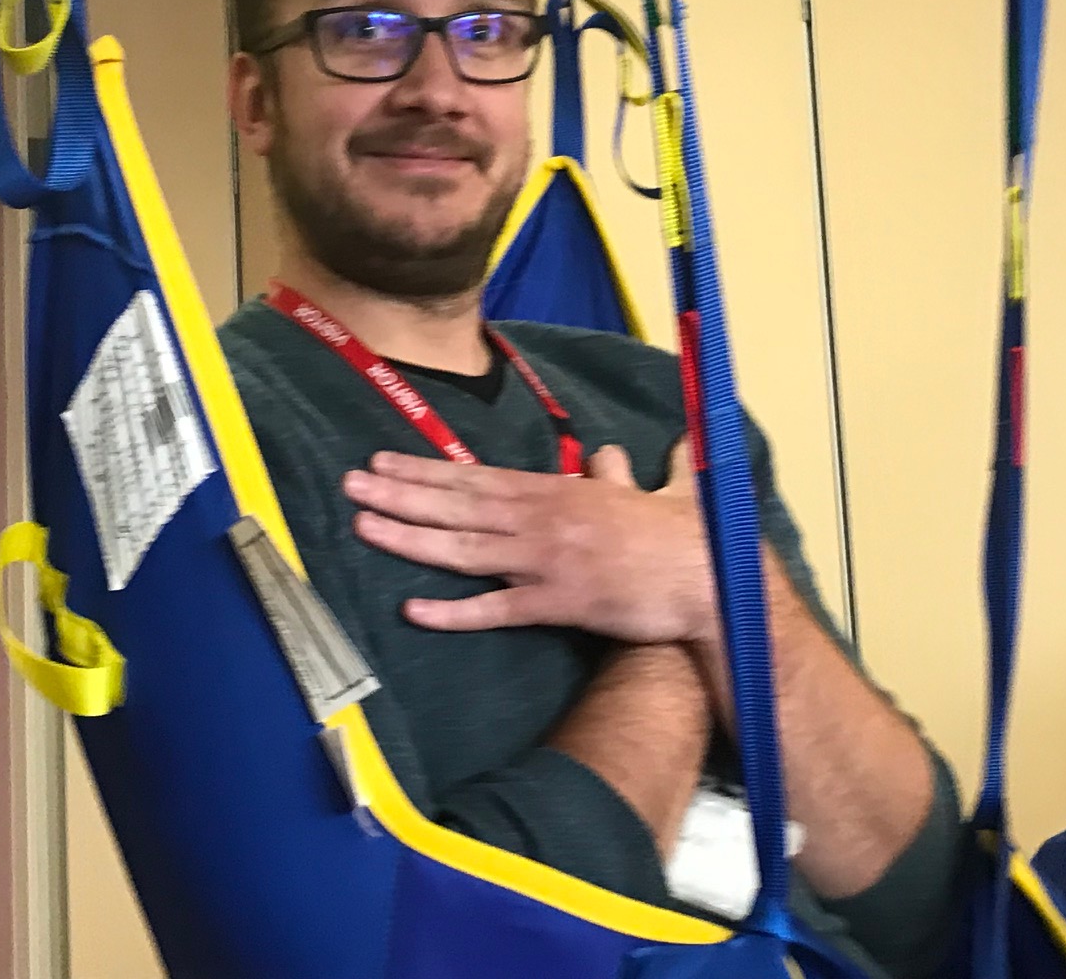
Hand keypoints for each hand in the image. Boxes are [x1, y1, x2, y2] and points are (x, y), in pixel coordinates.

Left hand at [343, 441, 715, 644]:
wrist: (713, 581)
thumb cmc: (689, 537)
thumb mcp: (657, 489)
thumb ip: (630, 471)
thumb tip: (614, 454)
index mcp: (562, 491)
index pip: (478, 476)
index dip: (427, 469)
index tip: (386, 460)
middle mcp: (545, 520)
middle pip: (459, 504)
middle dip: (401, 493)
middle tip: (351, 483)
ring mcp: (549, 562)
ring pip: (465, 548)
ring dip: (410, 537)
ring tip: (363, 526)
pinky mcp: (560, 605)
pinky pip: (497, 610)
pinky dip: (454, 611)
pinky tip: (413, 609)